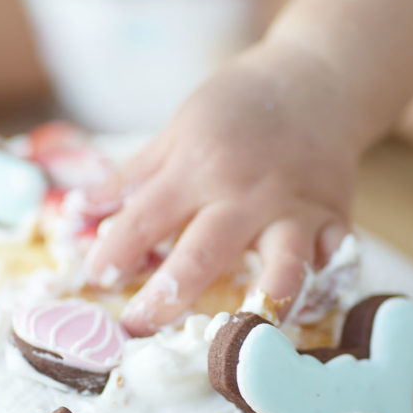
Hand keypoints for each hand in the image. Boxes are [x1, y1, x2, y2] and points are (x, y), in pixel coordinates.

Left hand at [83, 40, 360, 334]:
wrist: (314, 78)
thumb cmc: (237, 105)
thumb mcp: (176, 130)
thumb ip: (131, 177)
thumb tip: (78, 212)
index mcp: (198, 167)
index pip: (145, 218)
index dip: (115, 251)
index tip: (94, 278)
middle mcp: (245, 192)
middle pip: (202, 253)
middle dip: (167, 296)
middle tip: (136, 327)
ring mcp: (293, 207)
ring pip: (281, 262)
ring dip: (262, 300)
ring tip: (241, 334)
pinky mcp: (334, 216)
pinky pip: (334, 256)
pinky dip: (326, 283)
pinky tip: (308, 309)